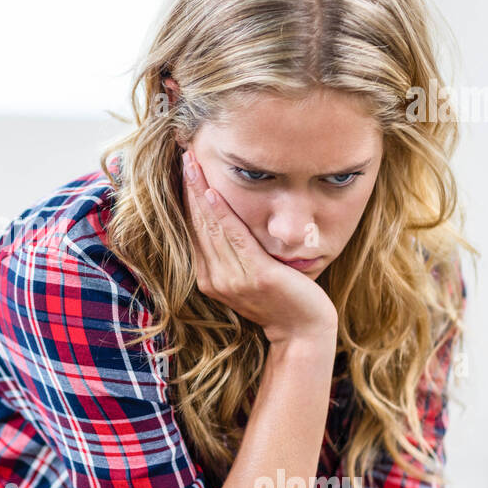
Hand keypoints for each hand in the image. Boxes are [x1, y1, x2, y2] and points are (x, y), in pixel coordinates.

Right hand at [182, 149, 336, 345]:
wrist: (303, 332)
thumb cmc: (282, 301)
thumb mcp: (250, 276)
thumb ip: (234, 256)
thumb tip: (227, 224)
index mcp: (209, 278)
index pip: (194, 230)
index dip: (188, 198)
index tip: (186, 169)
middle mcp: (215, 279)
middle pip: (198, 224)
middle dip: (190, 188)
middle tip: (185, 155)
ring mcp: (233, 279)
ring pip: (211, 227)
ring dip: (201, 192)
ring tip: (193, 164)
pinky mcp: (256, 276)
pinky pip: (235, 239)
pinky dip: (222, 215)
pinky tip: (214, 193)